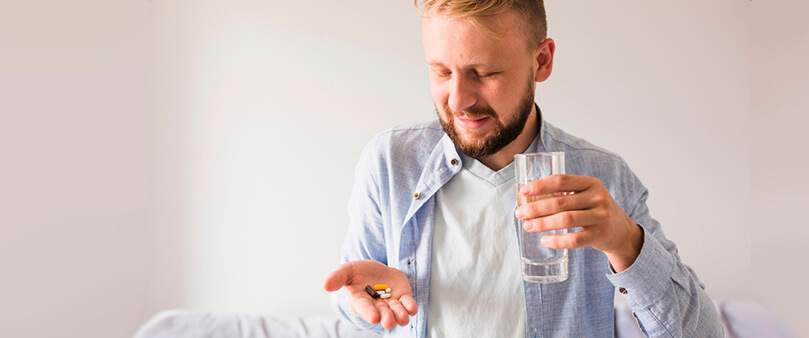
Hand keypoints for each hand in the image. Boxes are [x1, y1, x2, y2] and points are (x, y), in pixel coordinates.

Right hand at [323, 260, 417, 329]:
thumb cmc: (359, 272)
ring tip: (403, 318)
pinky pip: (408, 304)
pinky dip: (410, 307)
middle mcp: (377, 306)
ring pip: (397, 312)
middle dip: (387, 318)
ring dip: (400, 316)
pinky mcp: (403, 296)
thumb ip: (337, 278)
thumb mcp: (346, 271)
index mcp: (361, 302)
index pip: (365, 309)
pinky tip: (412, 308)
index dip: (369, 314)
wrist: (376, 269)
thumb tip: (325, 286)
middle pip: (383, 314)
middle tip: (389, 321)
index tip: (374, 318)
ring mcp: (391, 303)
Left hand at [514, 174, 642, 271]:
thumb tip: (529, 198)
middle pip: (561, 202)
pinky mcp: (600, 235)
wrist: (621, 231)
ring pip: (566, 220)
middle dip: (536, 208)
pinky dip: (557, 241)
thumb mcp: (586, 195)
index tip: (523, 192)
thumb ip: (564, 193)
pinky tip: (544, 240)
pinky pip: (575, 240)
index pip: (562, 180)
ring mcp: (601, 216)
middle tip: (520, 213)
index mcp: (591, 183)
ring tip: (528, 226)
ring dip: (543, 224)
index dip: (541, 185)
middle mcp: (597, 197)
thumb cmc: (594, 210)